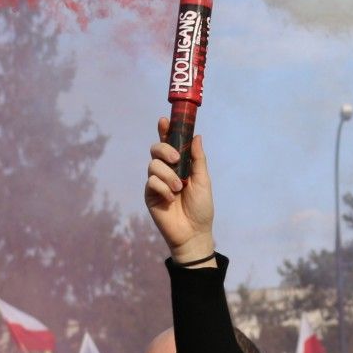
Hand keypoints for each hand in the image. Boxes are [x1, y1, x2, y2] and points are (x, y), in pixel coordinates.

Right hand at [144, 121, 214, 263]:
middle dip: (164, 150)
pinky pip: (151, 182)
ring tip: (179, 188)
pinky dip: (163, 188)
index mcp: (179, 166)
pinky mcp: (149, 195)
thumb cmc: (201, 207)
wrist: (194, 232)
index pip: (169, 144)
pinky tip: (171, 198)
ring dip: (168, 175)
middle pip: (155, 150)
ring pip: (153, 166)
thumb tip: (196, 135)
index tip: (164, 121)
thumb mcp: (203, 180)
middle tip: (175, 159)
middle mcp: (165, 171)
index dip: (165, 131)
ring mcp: (156, 183)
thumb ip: (198, 159)